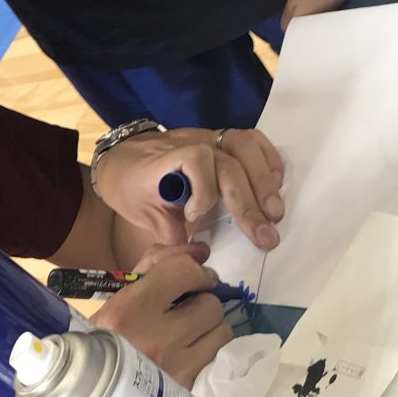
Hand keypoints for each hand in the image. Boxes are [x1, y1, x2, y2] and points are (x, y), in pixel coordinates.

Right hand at [91, 244, 232, 387]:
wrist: (87, 387)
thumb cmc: (101, 334)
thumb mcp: (119, 293)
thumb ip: (158, 263)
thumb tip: (201, 251)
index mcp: (129, 310)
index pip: (183, 272)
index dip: (194, 271)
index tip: (191, 278)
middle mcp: (155, 340)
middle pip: (211, 305)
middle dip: (201, 302)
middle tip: (184, 309)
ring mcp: (173, 369)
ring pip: (221, 333)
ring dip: (207, 328)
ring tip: (187, 333)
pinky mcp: (185, 390)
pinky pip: (214, 359)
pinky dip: (204, 352)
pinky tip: (184, 354)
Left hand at [94, 127, 284, 250]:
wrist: (122, 159)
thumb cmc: (130, 188)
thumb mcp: (142, 215)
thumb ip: (169, 235)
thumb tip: (197, 260)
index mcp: (162, 161)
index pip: (194, 158)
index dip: (203, 189)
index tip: (194, 218)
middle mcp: (188, 142)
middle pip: (228, 162)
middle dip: (248, 201)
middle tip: (264, 234)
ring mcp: (205, 137)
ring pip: (244, 146)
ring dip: (264, 180)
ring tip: (274, 212)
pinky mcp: (218, 139)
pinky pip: (250, 139)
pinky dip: (267, 160)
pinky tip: (276, 184)